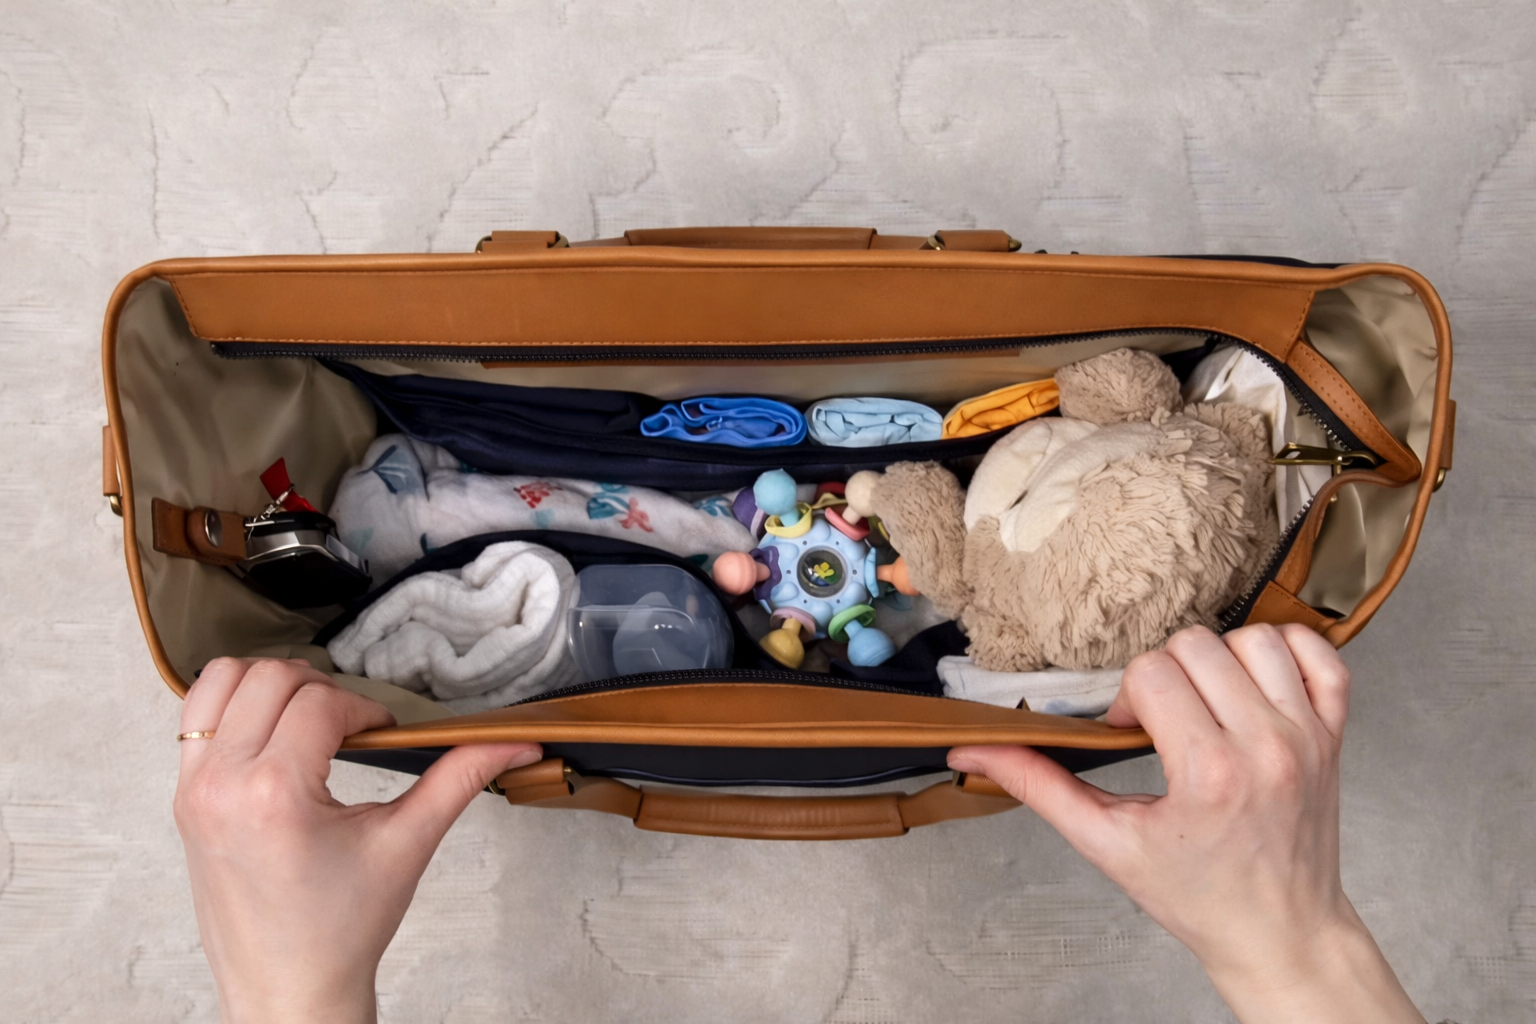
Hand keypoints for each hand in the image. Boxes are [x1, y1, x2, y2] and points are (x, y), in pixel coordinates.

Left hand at [173, 658, 540, 1023]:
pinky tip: (273, 734)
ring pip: (221, 680)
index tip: (383, 736)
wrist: (289, 989)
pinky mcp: (185, 800)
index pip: (321, 703)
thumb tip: (516, 744)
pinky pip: (195, 718)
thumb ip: (461, 777)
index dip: (365, 709)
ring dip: (270, 684)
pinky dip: (234, 706)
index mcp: (274, 794)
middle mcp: (222, 785)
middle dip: (321, 689)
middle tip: (351, 725)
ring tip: (308, 718)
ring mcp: (194, 791)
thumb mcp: (407, 844)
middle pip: (269, 678)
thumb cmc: (339, 931)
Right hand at [949, 624, 1422, 1023]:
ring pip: (1255, 637)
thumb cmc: (1198, 895)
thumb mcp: (1108, 844)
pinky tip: (1254, 680)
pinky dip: (1286, 651)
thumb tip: (975, 751)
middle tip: (1163, 720)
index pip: (1152, 672)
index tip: (1131, 732)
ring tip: (1207, 701)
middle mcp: (1266, 744)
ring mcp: (1307, 735)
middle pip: (1197, 645)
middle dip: (1166, 674)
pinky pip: (1319, 654)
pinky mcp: (1335, 733)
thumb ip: (1040, 787)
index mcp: (1209, 771)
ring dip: (1219, 659)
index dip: (1128, 697)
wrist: (1280, 932)